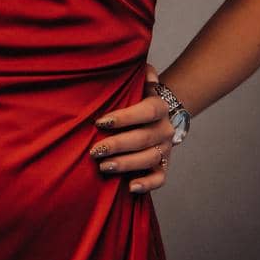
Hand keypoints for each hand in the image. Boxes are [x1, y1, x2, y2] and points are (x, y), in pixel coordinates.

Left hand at [87, 63, 176, 194]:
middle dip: (117, 145)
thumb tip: (147, 73)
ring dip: (126, 164)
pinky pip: (160, 178)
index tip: (100, 121)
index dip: (124, 117)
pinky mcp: (163, 165)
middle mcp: (164, 129)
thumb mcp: (138, 81)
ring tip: (103, 166)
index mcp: (159, 107)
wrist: (157, 114)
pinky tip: (130, 187)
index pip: (146, 111)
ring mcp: (165, 148)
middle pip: (143, 138)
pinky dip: (147, 184)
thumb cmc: (137, 96)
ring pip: (149, 158)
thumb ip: (141, 73)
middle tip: (94, 150)